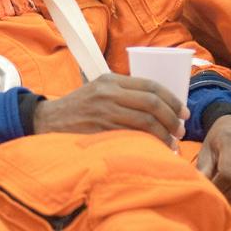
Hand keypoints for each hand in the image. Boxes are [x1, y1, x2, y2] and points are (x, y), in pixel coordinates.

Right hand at [33, 73, 187, 147]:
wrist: (48, 121)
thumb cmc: (78, 107)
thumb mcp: (99, 90)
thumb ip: (124, 93)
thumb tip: (159, 105)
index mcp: (111, 80)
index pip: (150, 86)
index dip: (171, 99)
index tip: (183, 112)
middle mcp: (109, 94)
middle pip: (152, 103)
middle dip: (172, 118)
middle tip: (180, 130)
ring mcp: (104, 113)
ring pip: (146, 122)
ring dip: (164, 134)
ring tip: (172, 143)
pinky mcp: (101, 131)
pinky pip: (133, 137)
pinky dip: (150, 144)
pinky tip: (156, 150)